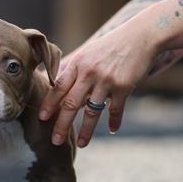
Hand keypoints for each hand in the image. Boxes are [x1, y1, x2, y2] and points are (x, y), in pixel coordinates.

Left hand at [38, 22, 158, 147]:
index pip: (57, 87)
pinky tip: (112, 129)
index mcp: (78, 64)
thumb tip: (55, 84)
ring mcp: (106, 81)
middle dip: (61, 125)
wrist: (141, 37)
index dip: (48, 104)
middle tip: (55, 141)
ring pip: (91, 112)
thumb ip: (74, 69)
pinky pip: (115, 110)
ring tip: (81, 144)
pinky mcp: (123, 87)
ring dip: (86, 131)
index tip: (41, 118)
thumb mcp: (88, 53)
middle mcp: (89, 73)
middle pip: (70, 104)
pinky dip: (114, 121)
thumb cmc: (111, 46)